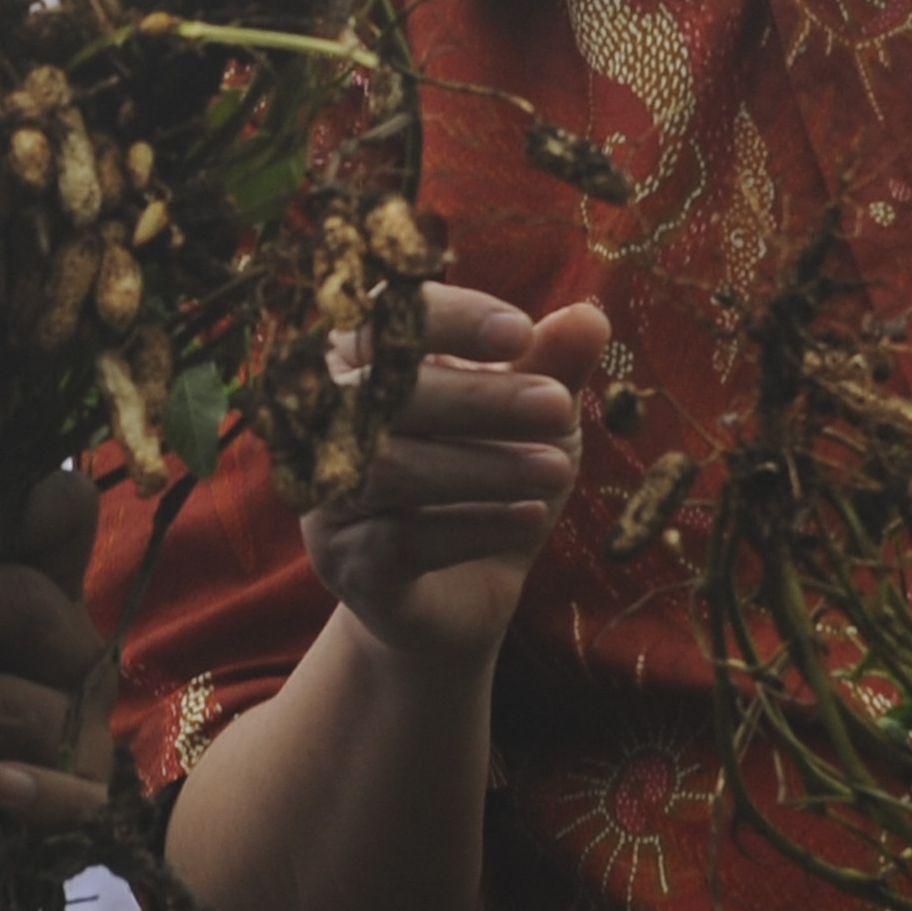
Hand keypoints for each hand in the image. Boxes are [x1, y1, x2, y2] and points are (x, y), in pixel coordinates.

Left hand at [0, 468, 115, 828]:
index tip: (20, 499)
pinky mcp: (85, 797)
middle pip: (23, 601)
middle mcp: (68, 647)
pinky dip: (36, 791)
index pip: (64, 522)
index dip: (53, 503)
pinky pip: (72, 797)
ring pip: (14, 704)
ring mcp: (82, 722)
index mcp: (34, 591)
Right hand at [305, 285, 607, 660]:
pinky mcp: (345, 564)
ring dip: (481, 466)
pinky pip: (399, 539)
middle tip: (557, 405)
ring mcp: (326, 496)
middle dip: (476, 398)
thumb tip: (589, 316)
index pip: (384, 318)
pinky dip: (472, 526)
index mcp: (361, 363)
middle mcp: (323, 422)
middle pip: (380, 393)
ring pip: (387, 468)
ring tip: (557, 470)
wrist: (460, 594)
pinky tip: (530, 518)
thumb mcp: (531, 421)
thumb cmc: (487, 483)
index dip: (448, 318)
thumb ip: (551, 367)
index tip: (520, 332)